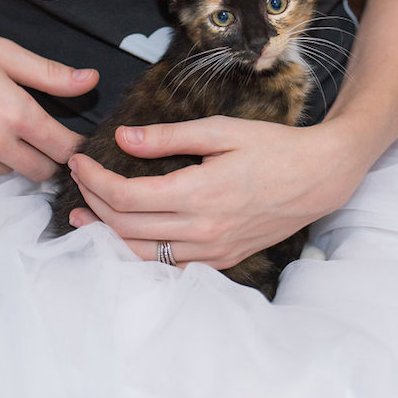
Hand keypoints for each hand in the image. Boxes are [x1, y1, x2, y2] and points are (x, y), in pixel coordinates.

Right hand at [0, 0, 97, 178]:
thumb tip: (90, 80)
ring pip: (5, 171)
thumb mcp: (1, 51)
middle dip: (48, 160)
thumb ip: (49, 73)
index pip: (63, 148)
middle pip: (40, 172)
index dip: (76, 148)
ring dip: (11, 157)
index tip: (79, 144)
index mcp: (15, 113)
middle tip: (45, 142)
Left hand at [67, 115, 370, 268]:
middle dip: (93, 202)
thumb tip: (123, 138)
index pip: (125, 196)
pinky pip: (168, 266)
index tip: (78, 161)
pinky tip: (126, 239)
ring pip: (142, 254)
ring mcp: (211, 250)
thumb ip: (168, 138)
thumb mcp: (220, 131)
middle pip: (126, 225)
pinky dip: (139, 253)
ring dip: (107, 235)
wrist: (319, 178)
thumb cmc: (272, 148)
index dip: (93, 180)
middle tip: (79, 181)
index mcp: (197, 193)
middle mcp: (201, 229)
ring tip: (84, 218)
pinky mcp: (221, 260)